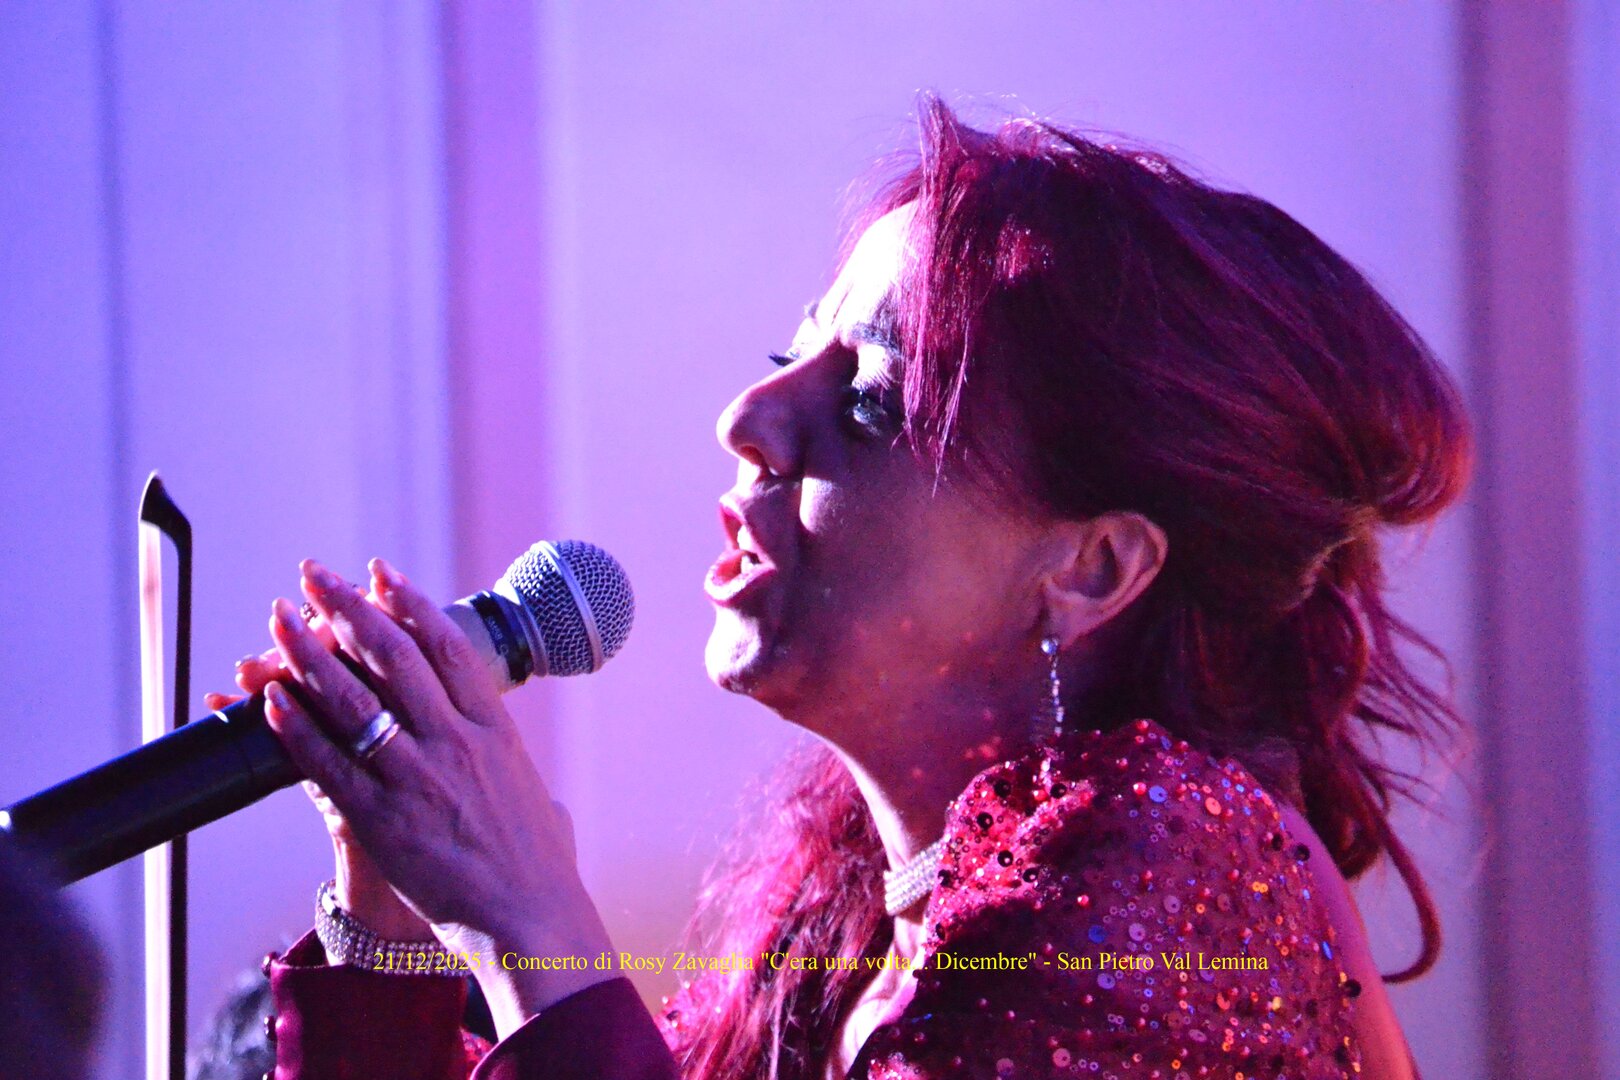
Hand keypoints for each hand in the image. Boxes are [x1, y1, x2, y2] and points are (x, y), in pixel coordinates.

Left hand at [260, 557, 610, 1035]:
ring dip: (309, 653)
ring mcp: (419, 778)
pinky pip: (328, 763)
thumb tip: (541, 797)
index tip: (378, 572)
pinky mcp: (383, 820)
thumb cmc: (539, 868)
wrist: (532, 920)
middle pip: (394, 656)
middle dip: (348, 607)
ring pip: (354, 699)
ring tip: (279, 619)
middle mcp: (456, 742)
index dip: (408, 602)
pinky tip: (270, 699)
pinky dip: (296, 727)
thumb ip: (521, 783)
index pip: (447, 646)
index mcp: (495, 730)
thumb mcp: (539, 801)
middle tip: (314, 575)